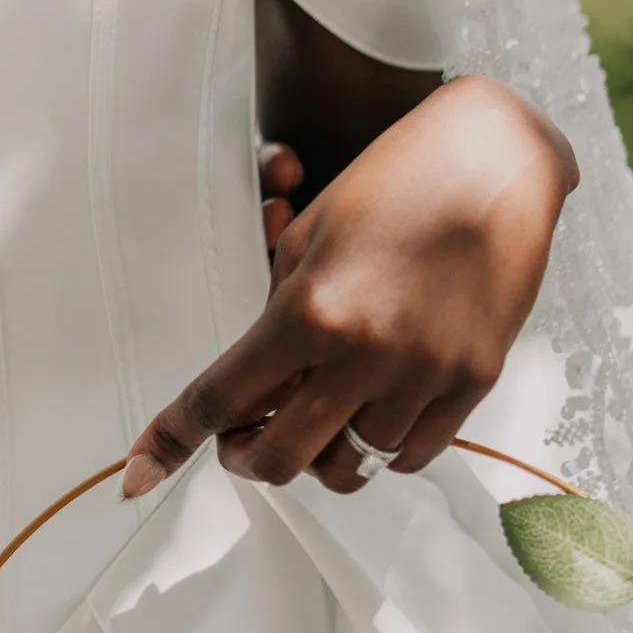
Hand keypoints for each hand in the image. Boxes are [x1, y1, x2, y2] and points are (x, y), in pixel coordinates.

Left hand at [124, 77, 576, 501]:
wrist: (495, 159)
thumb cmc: (392, 181)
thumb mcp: (309, 239)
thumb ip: (277, 317)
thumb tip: (256, 385)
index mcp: (308, 312)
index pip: (219, 399)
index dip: (169, 442)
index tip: (138, 473)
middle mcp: (364, 356)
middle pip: (282, 460)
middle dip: (247, 458)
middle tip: (242, 438)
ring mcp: (424, 376)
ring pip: (351, 467)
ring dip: (319, 454)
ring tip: (313, 420)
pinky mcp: (474, 382)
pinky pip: (413, 455)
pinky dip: (380, 449)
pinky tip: (369, 415)